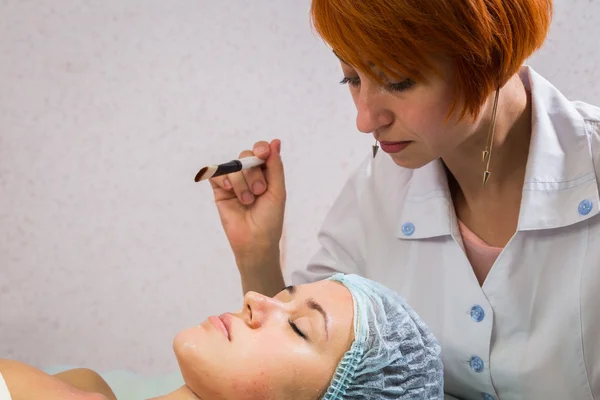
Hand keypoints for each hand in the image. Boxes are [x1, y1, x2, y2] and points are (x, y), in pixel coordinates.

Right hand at [210, 139, 285, 268]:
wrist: (255, 240)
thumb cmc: (270, 218)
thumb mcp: (277, 190)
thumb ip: (275, 166)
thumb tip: (275, 141)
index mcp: (265, 173)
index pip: (261, 151)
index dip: (260, 148)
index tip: (262, 154)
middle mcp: (249, 175)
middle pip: (246, 156)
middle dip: (253, 173)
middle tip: (259, 191)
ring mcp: (234, 182)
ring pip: (233, 166)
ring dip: (242, 182)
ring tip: (247, 200)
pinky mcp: (219, 190)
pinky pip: (217, 173)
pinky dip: (225, 179)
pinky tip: (230, 190)